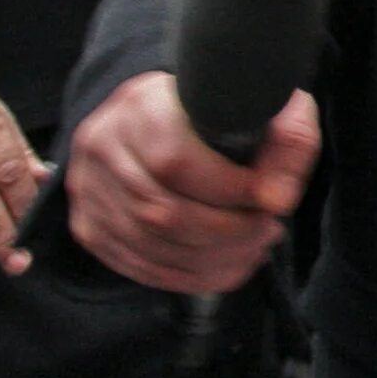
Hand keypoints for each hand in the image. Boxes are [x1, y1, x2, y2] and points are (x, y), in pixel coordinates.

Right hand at [68, 72, 321, 296]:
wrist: (161, 115)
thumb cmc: (217, 109)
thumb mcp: (262, 101)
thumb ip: (286, 138)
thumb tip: (280, 196)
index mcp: (142, 105)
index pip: (176, 161)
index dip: (230, 191)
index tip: (273, 200)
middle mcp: (103, 145)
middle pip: (164, 212)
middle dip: (230, 232)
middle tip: (269, 228)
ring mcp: (89, 190)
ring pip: (153, 246)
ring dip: (217, 258)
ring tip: (255, 244)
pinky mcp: (90, 227)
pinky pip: (142, 267)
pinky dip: (194, 276)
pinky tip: (228, 263)